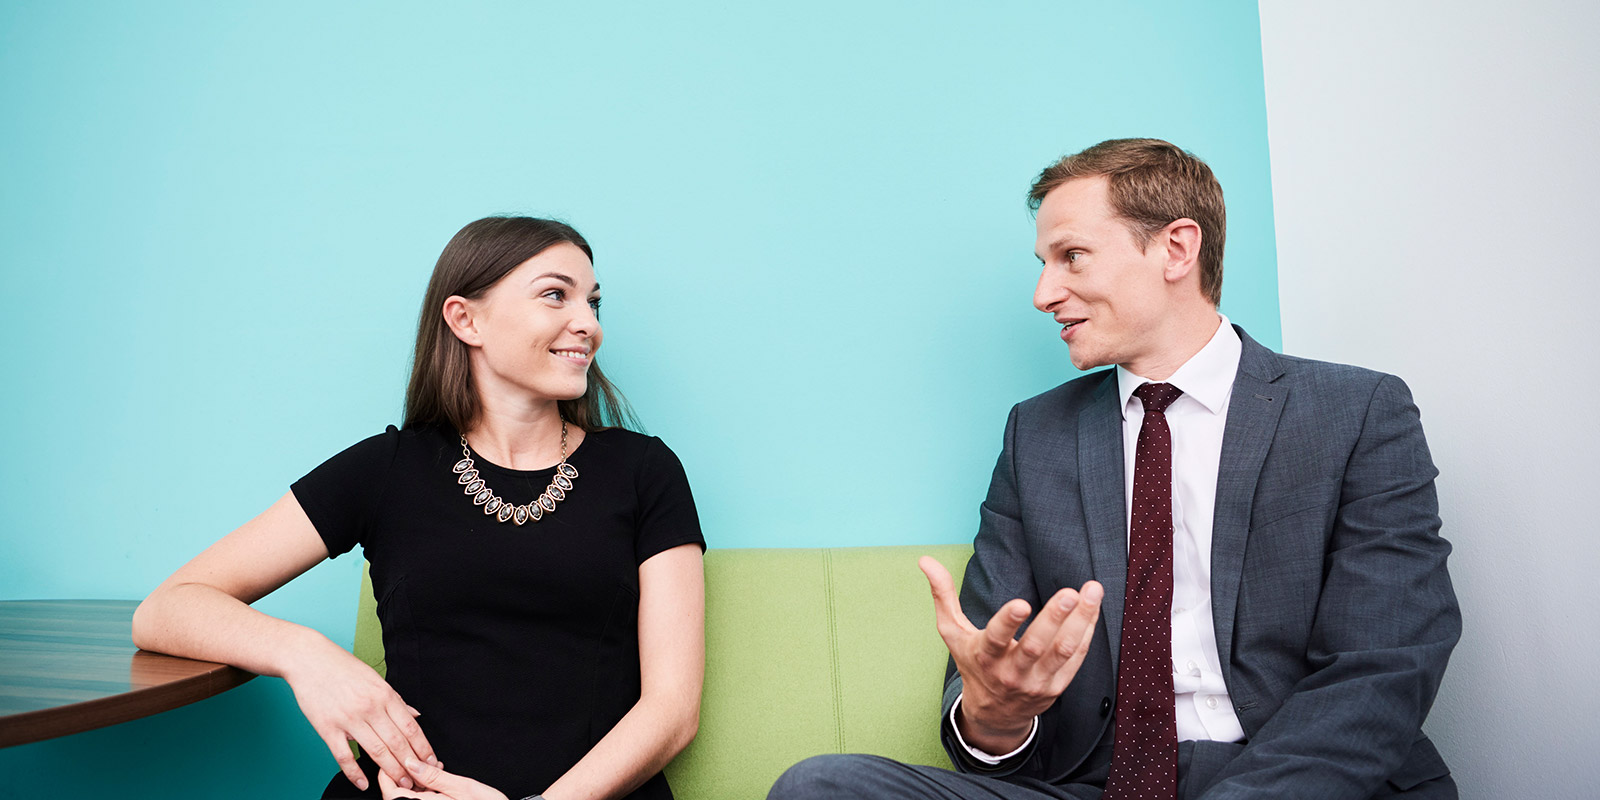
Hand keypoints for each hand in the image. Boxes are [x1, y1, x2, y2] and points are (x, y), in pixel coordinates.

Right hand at [284, 643, 437, 792]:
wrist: (309, 660)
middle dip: (410, 764)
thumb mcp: (375, 678)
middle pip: (397, 742)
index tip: (430, 761)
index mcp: (384, 695)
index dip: (423, 747)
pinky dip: (354, 773)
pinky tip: (363, 783)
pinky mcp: (328, 728)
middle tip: (418, 780)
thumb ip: (395, 699)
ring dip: (390, 771)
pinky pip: (344, 756)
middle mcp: (370, 708)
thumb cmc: (343, 668)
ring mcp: (348, 719)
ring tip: (399, 784)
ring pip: (376, 751)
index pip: (411, 727)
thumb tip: (415, 715)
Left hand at [376, 758, 508, 799]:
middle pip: (397, 795)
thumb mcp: (463, 787)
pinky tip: (438, 778)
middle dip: (404, 775)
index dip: (386, 776)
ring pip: (410, 797)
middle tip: (415, 759)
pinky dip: (425, 788)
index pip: (391, 793)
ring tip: (433, 767)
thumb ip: (434, 777)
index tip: (394, 759)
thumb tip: (410, 764)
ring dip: (416, 781)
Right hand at [919, 556, 1102, 752]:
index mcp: (984, 656)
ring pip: (1063, 651)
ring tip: (1092, 591)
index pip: (996, 638)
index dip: (1008, 622)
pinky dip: (1086, 632)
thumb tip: (926, 560)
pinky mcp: (1056, 687)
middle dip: (1055, 618)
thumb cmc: (973, 664)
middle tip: (1071, 593)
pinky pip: (1076, 659)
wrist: (994, 714)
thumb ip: (943, 595)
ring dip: (1081, 620)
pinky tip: (1093, 609)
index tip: (1022, 603)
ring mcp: (1036, 682)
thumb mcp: (953, 633)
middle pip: (1036, 645)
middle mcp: (1011, 672)